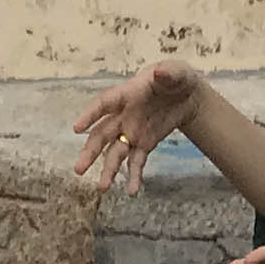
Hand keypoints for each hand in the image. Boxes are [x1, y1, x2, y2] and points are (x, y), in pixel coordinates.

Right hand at [70, 61, 204, 192]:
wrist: (187, 96)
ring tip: (102, 188)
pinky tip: (132, 191)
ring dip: (107, 169)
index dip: (90, 114)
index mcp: (127, 94)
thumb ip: (169, 73)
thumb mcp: (177, 72)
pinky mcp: (144, 144)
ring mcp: (132, 131)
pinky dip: (133, 176)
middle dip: (90, 151)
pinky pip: (136, 162)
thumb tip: (160, 73)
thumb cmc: (176, 78)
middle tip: (78, 169)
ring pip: (114, 152)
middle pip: (102, 134)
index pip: (104, 103)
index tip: (77, 128)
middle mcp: (124, 115)